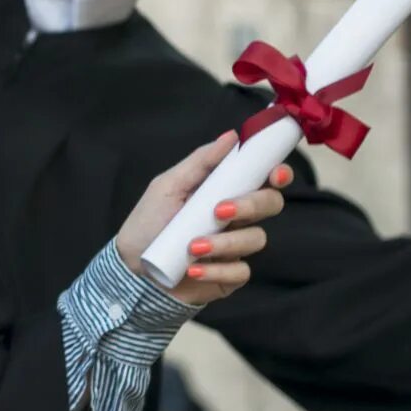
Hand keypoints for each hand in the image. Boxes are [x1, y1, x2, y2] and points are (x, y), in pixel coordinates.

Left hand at [113, 131, 286, 306]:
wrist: (132, 267)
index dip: (278, 174)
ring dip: (225, 242)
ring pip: (256, 239)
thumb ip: (200, 162)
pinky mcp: (230, 275)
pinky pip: (241, 272)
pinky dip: (218, 270)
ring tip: (192, 247)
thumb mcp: (168, 186)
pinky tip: (194, 270)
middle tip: (220, 211)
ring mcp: (236, 247)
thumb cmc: (149, 222)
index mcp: (226, 191)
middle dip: (251, 205)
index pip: (264, 179)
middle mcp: (238, 218)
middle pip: (270, 205)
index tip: (274, 174)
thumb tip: (231, 136)